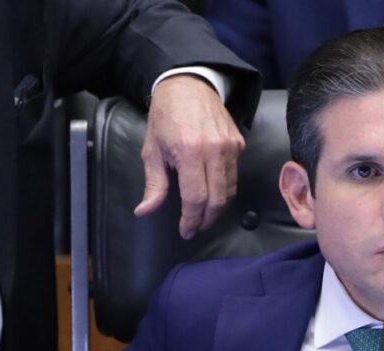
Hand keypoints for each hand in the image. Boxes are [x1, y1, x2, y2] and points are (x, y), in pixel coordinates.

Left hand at [137, 74, 244, 238]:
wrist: (189, 86)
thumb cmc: (166, 117)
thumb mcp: (152, 151)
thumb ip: (153, 184)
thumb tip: (144, 211)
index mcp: (190, 151)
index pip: (196, 198)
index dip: (192, 219)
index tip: (186, 230)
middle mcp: (214, 150)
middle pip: (217, 199)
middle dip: (206, 219)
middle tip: (196, 227)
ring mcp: (230, 147)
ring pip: (230, 190)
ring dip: (218, 208)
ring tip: (204, 215)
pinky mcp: (239, 144)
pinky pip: (234, 175)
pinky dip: (225, 189)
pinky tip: (213, 192)